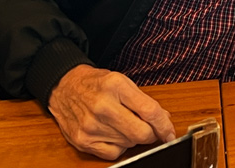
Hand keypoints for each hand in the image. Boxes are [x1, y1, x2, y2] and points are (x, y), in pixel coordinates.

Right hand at [48, 65, 175, 159]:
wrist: (64, 87)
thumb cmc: (96, 84)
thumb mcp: (123, 82)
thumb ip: (144, 100)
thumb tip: (163, 119)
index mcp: (116, 86)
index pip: (149, 111)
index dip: (164, 125)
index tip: (170, 132)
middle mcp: (103, 106)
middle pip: (140, 132)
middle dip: (152, 134)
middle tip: (151, 130)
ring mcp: (91, 126)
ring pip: (129, 144)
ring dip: (134, 138)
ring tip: (125, 124)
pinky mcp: (82, 141)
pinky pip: (113, 154)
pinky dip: (120, 147)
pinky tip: (115, 134)